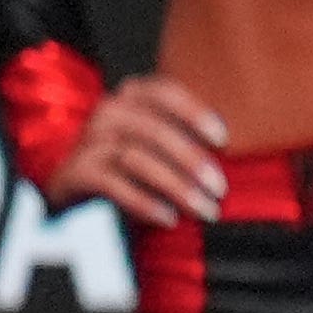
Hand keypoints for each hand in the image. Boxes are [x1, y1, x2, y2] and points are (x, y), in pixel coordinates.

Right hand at [49, 73, 228, 226]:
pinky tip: (168, 219)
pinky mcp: (76, 171)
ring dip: (177, 187)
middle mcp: (109, 111)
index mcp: (133, 95)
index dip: (195, 113)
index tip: (224, 141)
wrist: (71, 178)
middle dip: (193, 161)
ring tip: (205, 210)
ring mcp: (88, 140)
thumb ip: (189, 134)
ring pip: (137, 159)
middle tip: (220, 189)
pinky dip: (144, 203)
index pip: (165, 92)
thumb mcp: (158, 137)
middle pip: (155, 131)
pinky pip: (113, 185)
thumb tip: (241, 154)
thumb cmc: (131, 156)